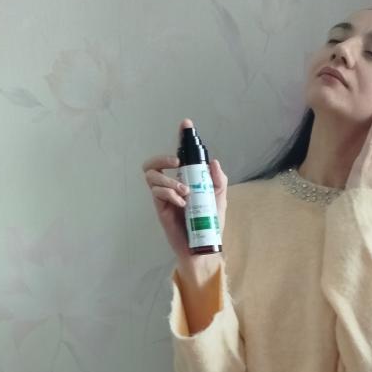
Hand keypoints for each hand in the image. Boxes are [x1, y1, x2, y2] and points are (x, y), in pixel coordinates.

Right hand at [142, 118, 227, 261]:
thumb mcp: (219, 198)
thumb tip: (214, 162)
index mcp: (185, 179)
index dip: (180, 139)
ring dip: (168, 180)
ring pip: (151, 177)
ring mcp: (164, 196)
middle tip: (177, 161)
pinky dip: (169, 194)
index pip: (179, 156)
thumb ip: (218, 180)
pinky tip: (182, 202)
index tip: (185, 125)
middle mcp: (171, 185)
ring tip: (185, 191)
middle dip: (161, 157)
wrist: (203, 246)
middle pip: (153, 164)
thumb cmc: (211, 222)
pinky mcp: (160, 208)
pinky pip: (157, 194)